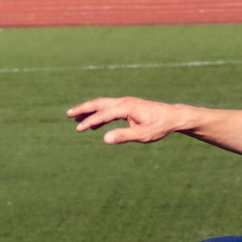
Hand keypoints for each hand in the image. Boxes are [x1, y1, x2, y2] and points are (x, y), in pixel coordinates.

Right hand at [68, 96, 192, 144]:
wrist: (173, 117)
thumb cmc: (160, 126)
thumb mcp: (143, 135)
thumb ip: (124, 136)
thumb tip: (105, 139)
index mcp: (127, 107)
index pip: (104, 114)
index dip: (90, 121)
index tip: (79, 129)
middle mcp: (124, 102)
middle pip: (100, 103)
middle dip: (84, 108)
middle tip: (68, 113)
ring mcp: (126, 103)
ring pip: (103, 105)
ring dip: (89, 110)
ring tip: (75, 118)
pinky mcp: (128, 107)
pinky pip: (110, 109)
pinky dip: (100, 115)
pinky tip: (94, 125)